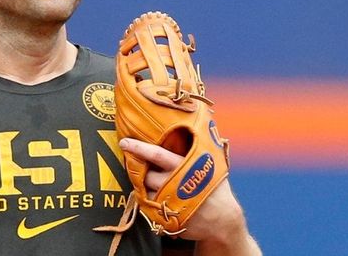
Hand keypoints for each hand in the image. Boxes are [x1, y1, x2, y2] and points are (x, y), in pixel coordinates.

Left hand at [119, 138, 261, 254]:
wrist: (222, 220)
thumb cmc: (215, 188)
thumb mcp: (211, 164)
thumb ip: (195, 150)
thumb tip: (188, 127)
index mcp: (185, 166)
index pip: (157, 154)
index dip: (139, 148)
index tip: (124, 142)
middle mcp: (174, 182)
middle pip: (146, 174)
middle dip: (139, 169)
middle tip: (135, 163)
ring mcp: (168, 200)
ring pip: (145, 189)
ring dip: (144, 184)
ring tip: (152, 181)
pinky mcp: (164, 215)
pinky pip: (147, 204)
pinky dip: (148, 198)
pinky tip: (156, 195)